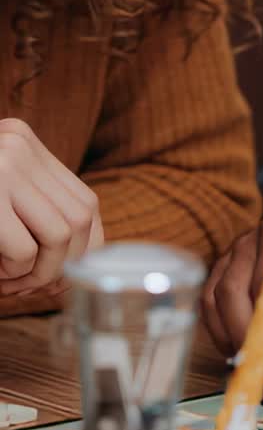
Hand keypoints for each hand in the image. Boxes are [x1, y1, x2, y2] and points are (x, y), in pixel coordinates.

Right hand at [0, 119, 102, 296]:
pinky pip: (24, 249)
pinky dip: (15, 272)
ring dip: (40, 272)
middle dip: (65, 265)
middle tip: (35, 288)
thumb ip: (35, 205)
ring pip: (60, 235)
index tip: (67, 276)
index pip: (85, 200)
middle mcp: (19, 145)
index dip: (87, 246)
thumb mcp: (1, 191)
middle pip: (79, 218)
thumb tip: (84, 260)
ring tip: (12, 283)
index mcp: (25, 141)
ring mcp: (4, 166)